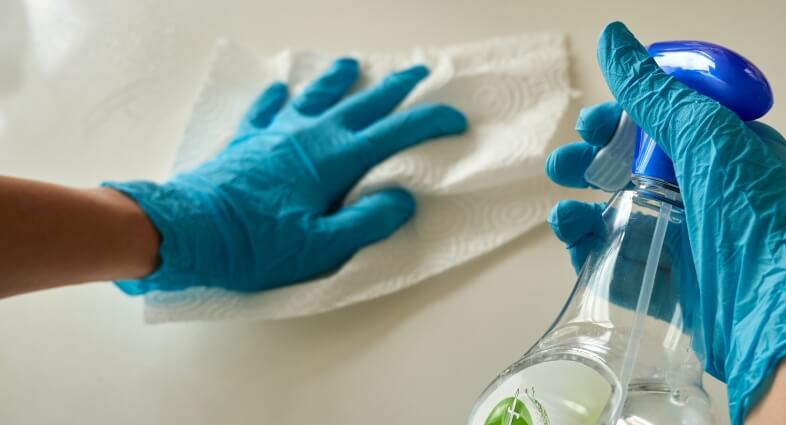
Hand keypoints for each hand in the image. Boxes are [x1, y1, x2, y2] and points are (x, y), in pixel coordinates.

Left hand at [104, 58, 466, 293]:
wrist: (187, 230)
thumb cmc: (254, 245)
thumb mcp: (320, 247)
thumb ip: (365, 222)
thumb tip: (401, 200)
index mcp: (334, 161)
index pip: (394, 133)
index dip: (428, 122)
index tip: (454, 117)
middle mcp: (310, 136)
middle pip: (362, 104)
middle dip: (395, 87)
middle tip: (419, 71)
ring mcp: (276, 133)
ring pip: (316, 97)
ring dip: (338, 80)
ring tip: (352, 64)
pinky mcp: (248, 141)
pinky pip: (268, 110)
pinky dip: (278, 99)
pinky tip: (281, 90)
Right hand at [545, 22, 785, 423]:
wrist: (778, 314)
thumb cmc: (755, 217)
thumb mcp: (706, 136)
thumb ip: (653, 93)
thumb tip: (612, 37)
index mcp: (723, 154)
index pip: (661, 126)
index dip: (620, 121)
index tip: (591, 124)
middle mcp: (704, 197)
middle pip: (632, 173)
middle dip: (590, 166)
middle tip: (562, 166)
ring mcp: (686, 245)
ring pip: (619, 221)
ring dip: (583, 212)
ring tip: (563, 215)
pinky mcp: (669, 290)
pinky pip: (619, 266)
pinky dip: (591, 254)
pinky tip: (575, 243)